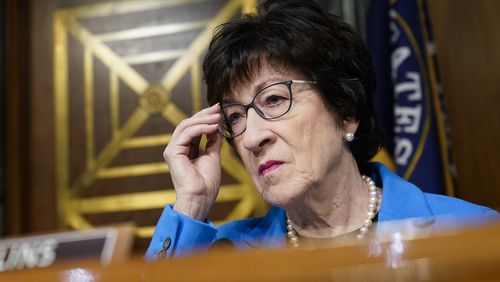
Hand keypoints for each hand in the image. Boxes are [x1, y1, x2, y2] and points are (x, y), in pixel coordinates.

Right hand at [163, 103, 222, 219]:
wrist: (201, 198)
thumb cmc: (206, 183)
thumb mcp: (213, 156)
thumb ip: (212, 141)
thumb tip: (216, 126)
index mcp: (185, 149)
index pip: (193, 128)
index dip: (205, 118)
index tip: (219, 110)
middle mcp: (176, 148)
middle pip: (188, 123)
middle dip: (204, 114)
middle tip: (218, 108)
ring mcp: (172, 150)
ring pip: (186, 126)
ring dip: (204, 119)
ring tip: (218, 118)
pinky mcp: (172, 152)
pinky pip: (187, 134)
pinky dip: (201, 128)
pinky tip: (213, 127)